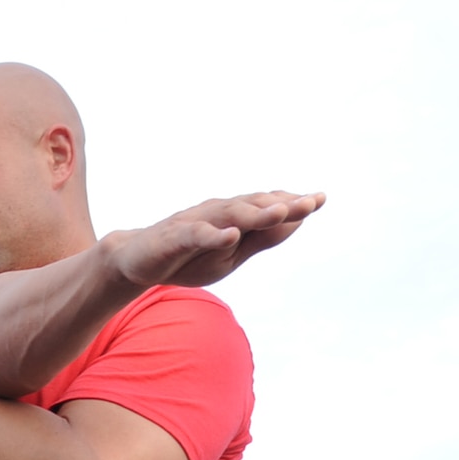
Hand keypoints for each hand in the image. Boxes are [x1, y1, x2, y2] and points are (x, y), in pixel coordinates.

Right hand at [109, 191, 324, 290]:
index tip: (321, 198)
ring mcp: (197, 223)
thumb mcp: (231, 255)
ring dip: (257, 213)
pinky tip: (231, 235)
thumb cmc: (187, 258)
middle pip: (255, 206)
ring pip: (231, 215)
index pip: (267, 208)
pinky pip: (197, 234)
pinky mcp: (175, 237)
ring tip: (282, 212)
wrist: (137, 261)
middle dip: (283, 205)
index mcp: (234, 218)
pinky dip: (214, 235)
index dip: (293, 204)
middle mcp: (219, 213)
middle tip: (311, 202)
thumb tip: (295, 222)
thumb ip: (261, 239)